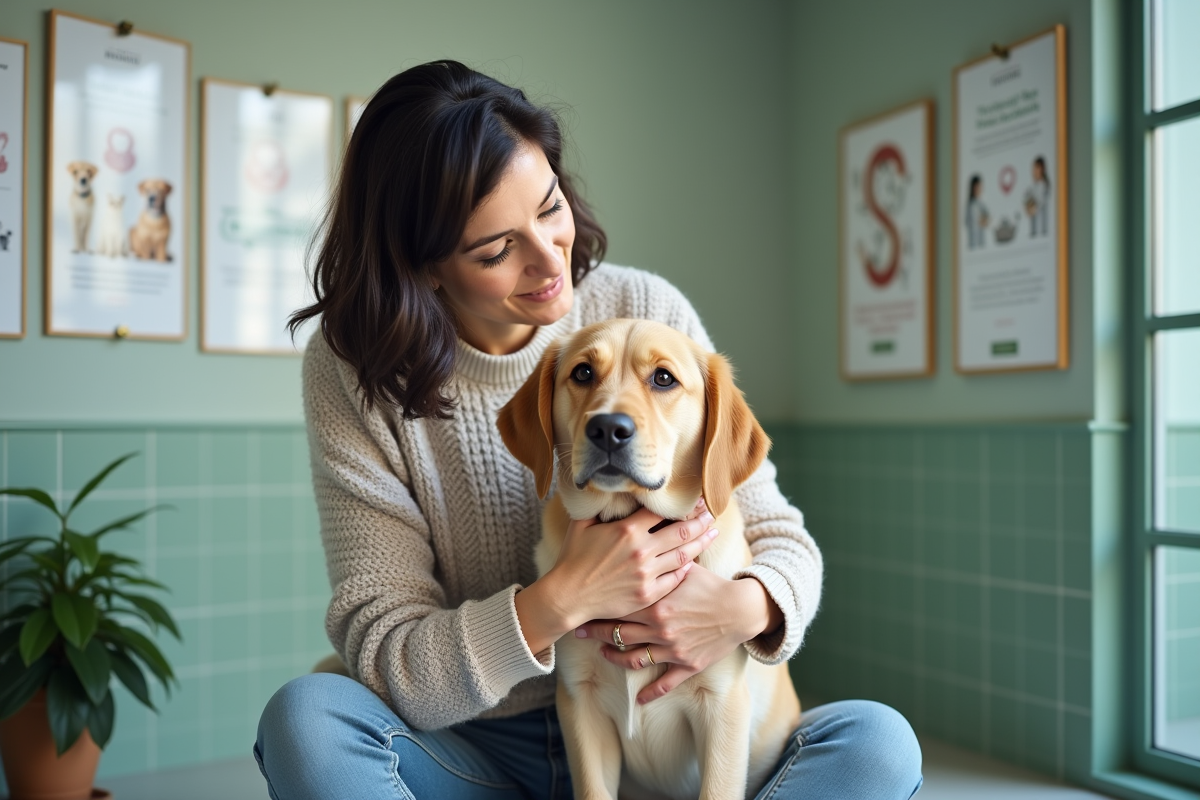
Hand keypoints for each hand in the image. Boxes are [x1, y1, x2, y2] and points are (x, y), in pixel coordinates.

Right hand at [538, 498, 718, 632]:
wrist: (568, 596)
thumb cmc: (572, 559)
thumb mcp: (581, 525)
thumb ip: (597, 505)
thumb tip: (603, 486)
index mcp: (627, 530)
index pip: (663, 512)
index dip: (682, 505)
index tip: (694, 500)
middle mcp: (641, 550)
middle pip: (682, 531)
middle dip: (700, 521)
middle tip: (711, 514)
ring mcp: (647, 574)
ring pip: (684, 554)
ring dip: (701, 542)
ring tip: (712, 533)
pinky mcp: (648, 594)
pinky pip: (675, 578)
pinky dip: (686, 568)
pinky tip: (693, 562)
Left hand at [575, 567, 778, 704]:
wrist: (741, 610)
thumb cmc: (712, 586)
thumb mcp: (686, 570)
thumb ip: (662, 560)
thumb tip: (644, 535)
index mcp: (657, 604)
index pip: (619, 606)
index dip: (599, 607)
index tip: (583, 605)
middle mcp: (660, 629)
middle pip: (620, 634)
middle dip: (597, 633)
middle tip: (579, 632)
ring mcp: (672, 649)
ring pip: (635, 659)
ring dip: (615, 658)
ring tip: (602, 655)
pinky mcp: (687, 665)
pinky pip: (665, 682)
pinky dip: (651, 692)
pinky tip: (639, 699)